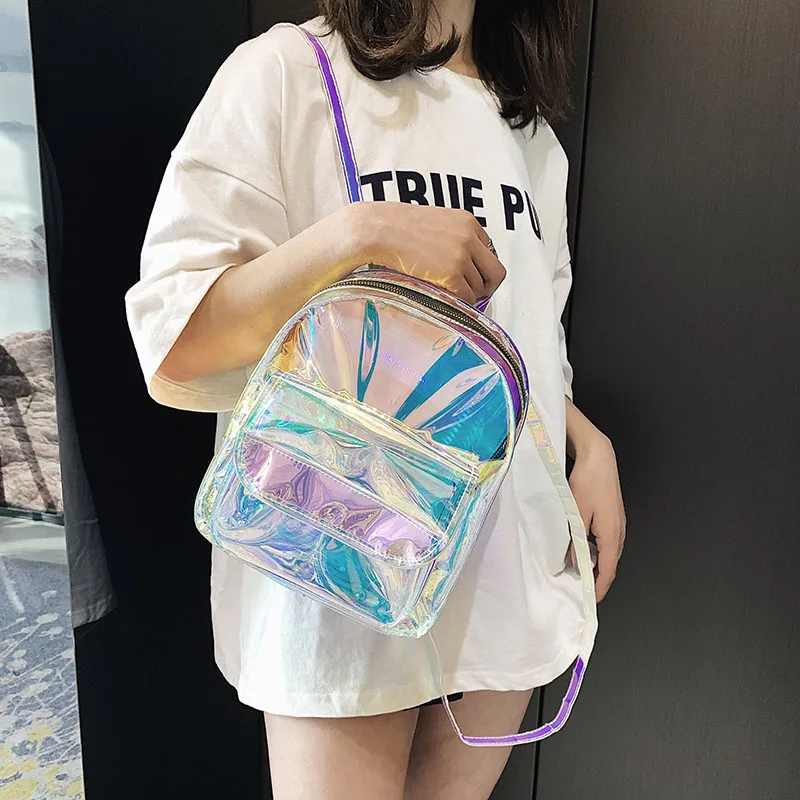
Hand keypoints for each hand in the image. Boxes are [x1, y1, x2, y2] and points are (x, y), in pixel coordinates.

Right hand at [344, 201, 505, 304]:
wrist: (378, 230)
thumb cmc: (396, 227)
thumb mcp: (434, 223)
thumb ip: (452, 238)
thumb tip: (460, 262)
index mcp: (468, 222)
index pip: (490, 250)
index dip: (480, 267)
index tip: (471, 276)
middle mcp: (470, 237)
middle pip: (496, 271)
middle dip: (486, 286)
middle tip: (473, 294)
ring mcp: (462, 255)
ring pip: (480, 287)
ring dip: (466, 294)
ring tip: (448, 293)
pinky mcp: (452, 273)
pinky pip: (466, 297)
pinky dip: (458, 302)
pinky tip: (445, 297)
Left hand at [564, 398, 625, 600]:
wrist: (598, 457)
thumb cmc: (588, 482)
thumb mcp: (576, 513)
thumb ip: (576, 540)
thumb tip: (575, 561)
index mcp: (613, 535)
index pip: (609, 570)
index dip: (600, 587)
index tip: (590, 599)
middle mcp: (620, 531)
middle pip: (610, 562)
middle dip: (598, 577)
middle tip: (581, 587)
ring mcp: (618, 522)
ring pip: (608, 550)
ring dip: (596, 562)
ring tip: (579, 570)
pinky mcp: (612, 514)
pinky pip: (606, 538)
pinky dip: (596, 548)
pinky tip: (582, 546)